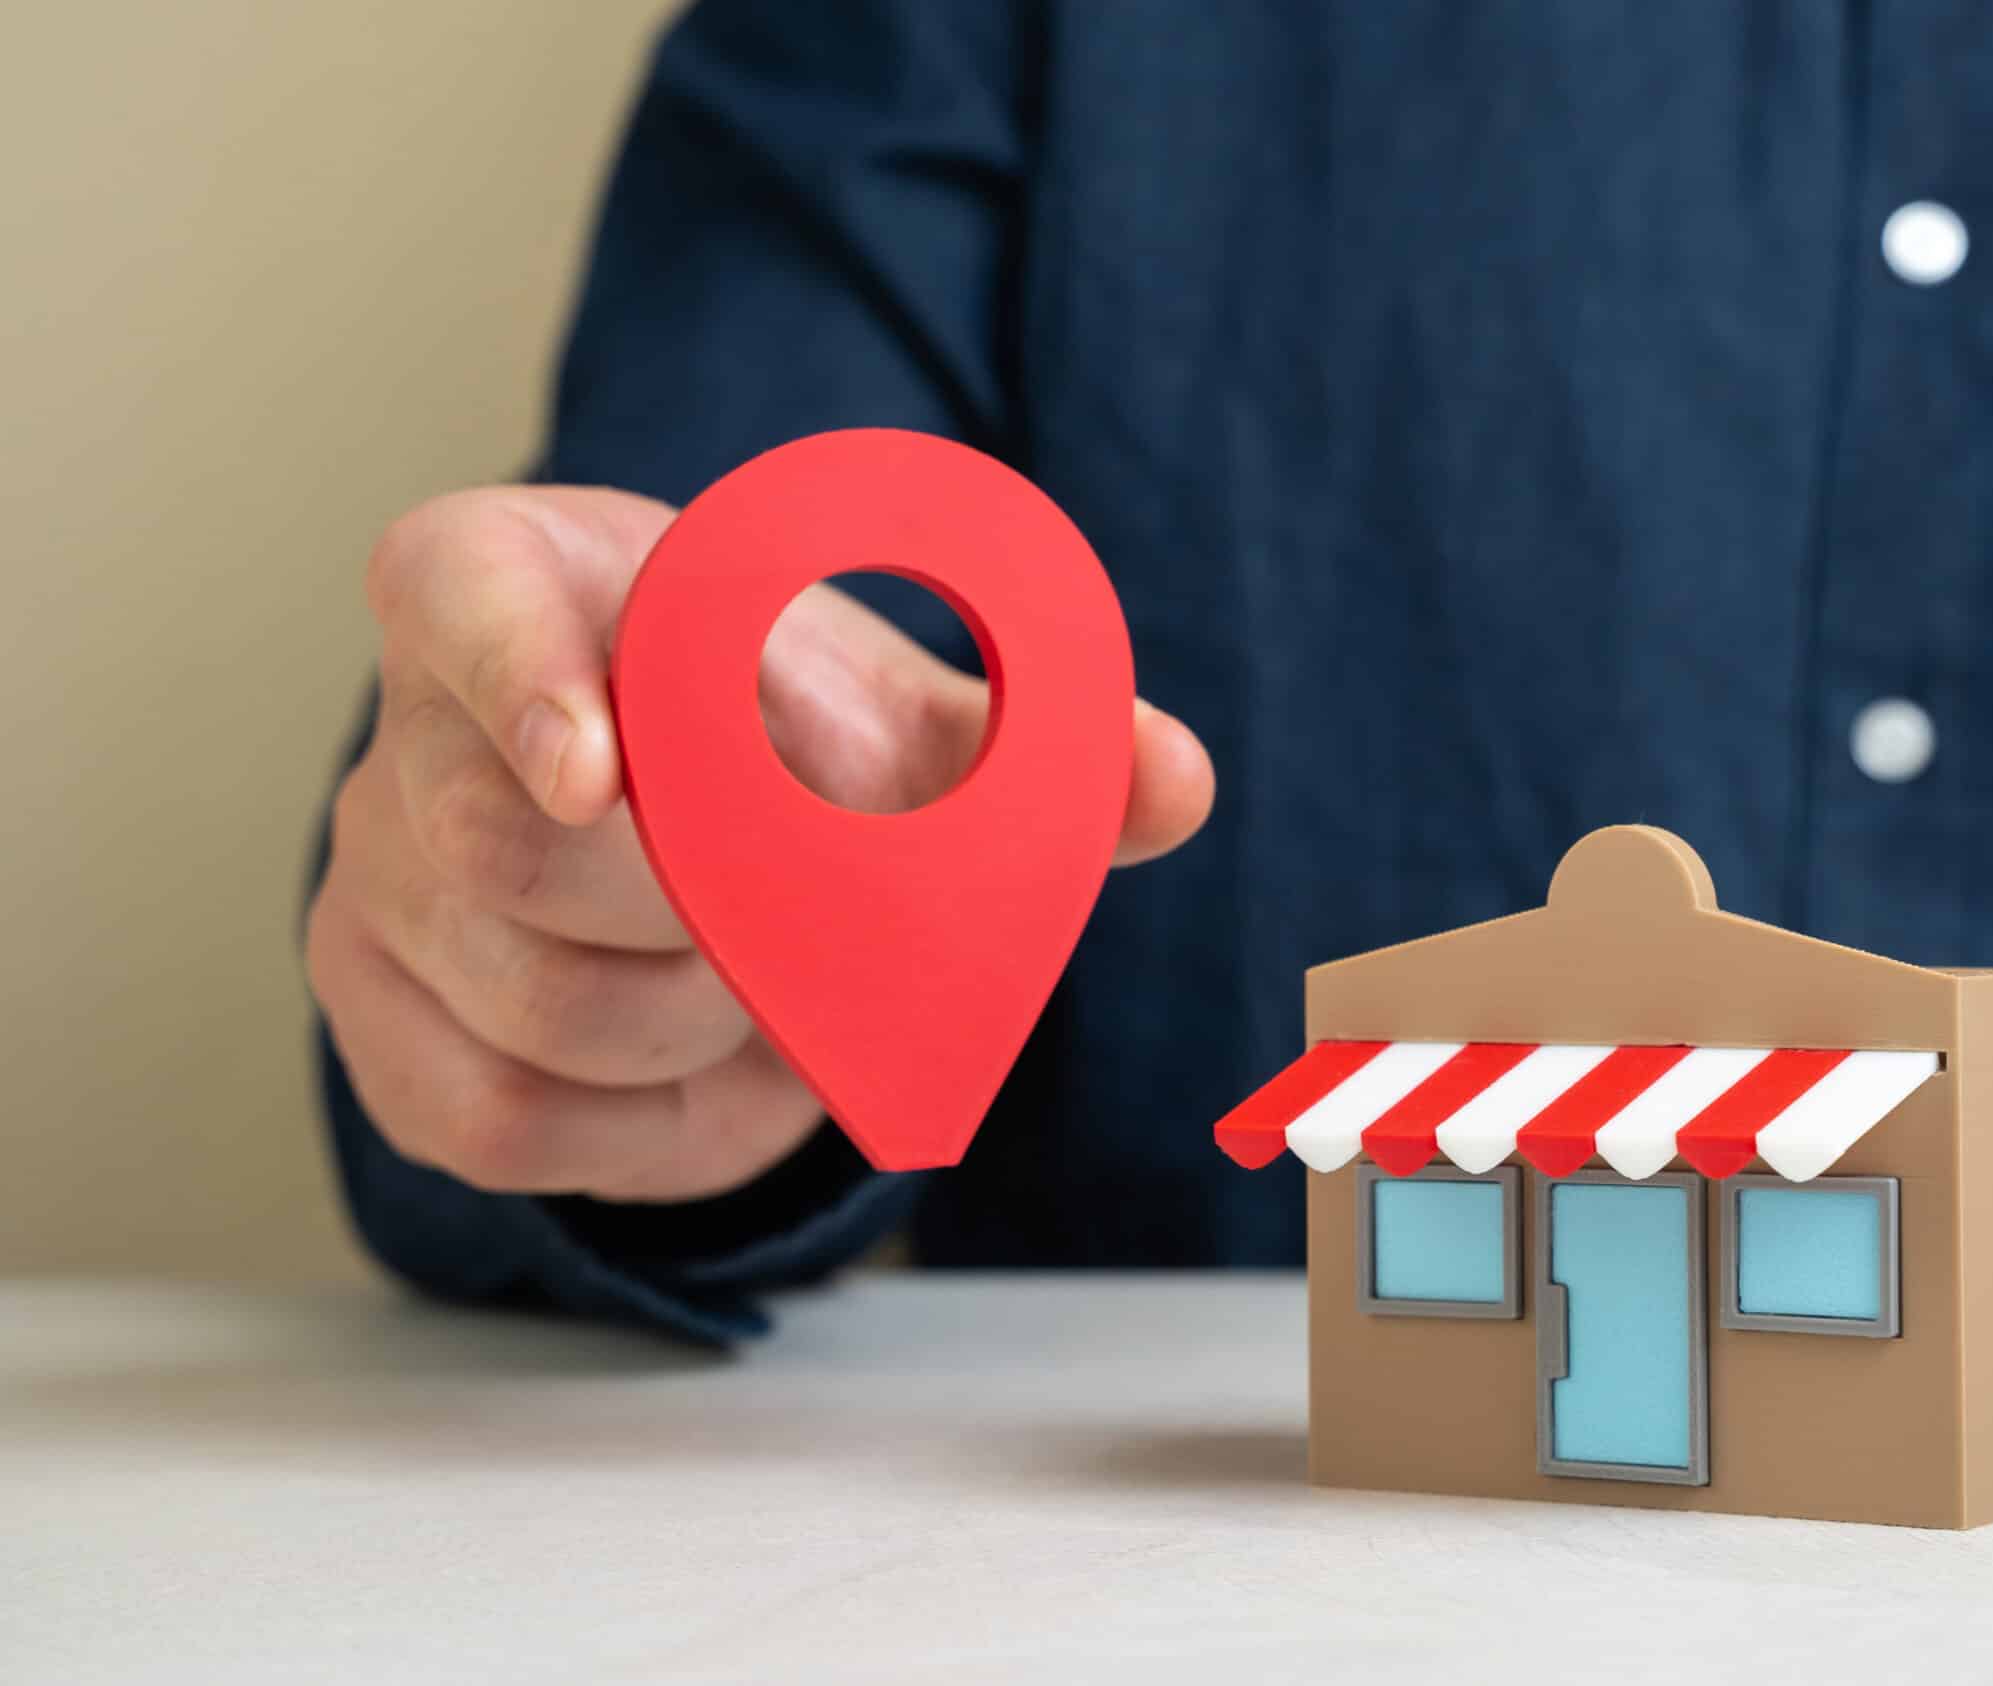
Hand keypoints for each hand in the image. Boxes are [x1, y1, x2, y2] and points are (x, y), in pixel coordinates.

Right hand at [306, 485, 1214, 1200]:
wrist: (685, 825)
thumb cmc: (781, 729)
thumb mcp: (901, 713)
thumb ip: (1035, 741)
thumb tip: (1175, 780)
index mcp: (510, 585)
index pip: (456, 597)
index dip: (516, 678)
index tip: (602, 766)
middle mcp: (406, 736)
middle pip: (518, 856)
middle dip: (706, 915)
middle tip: (812, 915)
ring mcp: (368, 891)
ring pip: (530, 1005)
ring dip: (703, 1022)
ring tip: (780, 982)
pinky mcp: (386, 1034)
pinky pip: (505, 1121)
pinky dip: (650, 1125)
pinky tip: (724, 1067)